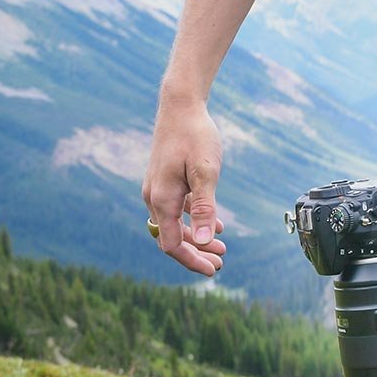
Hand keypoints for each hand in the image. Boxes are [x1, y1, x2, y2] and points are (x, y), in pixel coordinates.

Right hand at [142, 96, 225, 274]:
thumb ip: (204, 207)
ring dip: (196, 238)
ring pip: (175, 224)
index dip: (192, 260)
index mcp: (162, 200)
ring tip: (221, 248)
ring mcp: (159, 188)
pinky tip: (215, 226)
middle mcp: (155, 197)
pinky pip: (178, 209)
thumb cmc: (195, 136)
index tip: (214, 270)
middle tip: (220, 265)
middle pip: (172, 238)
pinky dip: (195, 220)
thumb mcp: (205, 173)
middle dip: (196, 254)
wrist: (180, 106)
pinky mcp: (166, 179)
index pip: (172, 244)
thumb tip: (202, 241)